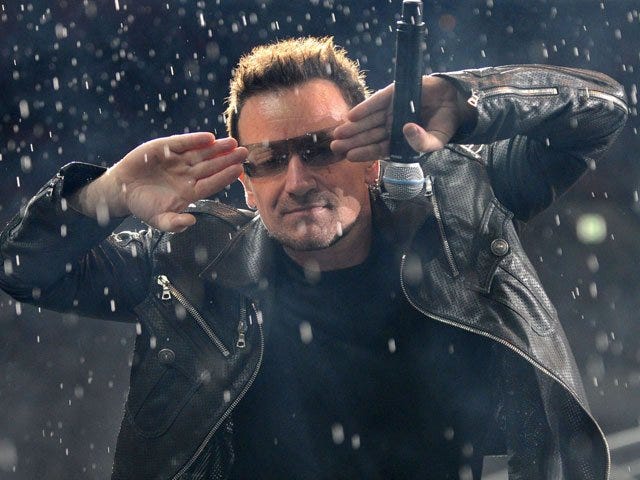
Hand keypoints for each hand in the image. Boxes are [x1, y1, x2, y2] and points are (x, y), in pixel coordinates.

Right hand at [71, 133, 246, 231]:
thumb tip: (190, 222)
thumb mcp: (159, 220)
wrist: (122, 191)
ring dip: (217, 148)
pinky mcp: (166, 149)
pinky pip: (184, 144)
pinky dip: (195, 140)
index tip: (239, 170)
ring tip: (233, 142)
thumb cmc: (144, 207)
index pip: (212, 184)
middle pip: (212, 166)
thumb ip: (175, 224)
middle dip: (228, 159)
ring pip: (202, 153)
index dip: (225, 177)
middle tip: (245, 152)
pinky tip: (209, 137)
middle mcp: (188, 175)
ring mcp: (178, 161)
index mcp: (190, 192)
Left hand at [331, 76, 474, 160]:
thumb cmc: (444, 125)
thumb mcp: (435, 140)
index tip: (349, 156)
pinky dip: (364, 108)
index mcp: (399, 141)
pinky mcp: (394, 94)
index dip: (363, 152)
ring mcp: (392, 110)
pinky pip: (377, 102)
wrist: (456, 102)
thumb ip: (421, 142)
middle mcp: (392, 126)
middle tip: (334, 146)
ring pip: (368, 120)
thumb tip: (405, 130)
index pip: (378, 149)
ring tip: (338, 133)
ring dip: (353, 127)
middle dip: (351, 141)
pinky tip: (351, 116)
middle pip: (368, 135)